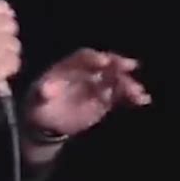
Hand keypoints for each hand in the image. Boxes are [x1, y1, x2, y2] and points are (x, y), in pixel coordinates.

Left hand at [23, 48, 151, 137]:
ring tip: (138, 92)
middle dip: (117, 64)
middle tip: (130, 66)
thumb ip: (43, 92)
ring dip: (128, 84)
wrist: (47, 122)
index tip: (104, 61)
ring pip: (116, 81)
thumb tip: (46, 90)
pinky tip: (142, 101)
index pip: (83, 57)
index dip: (94, 58)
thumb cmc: (40, 104)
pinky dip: (131, 98)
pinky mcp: (105, 100)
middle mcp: (86, 73)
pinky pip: (120, 97)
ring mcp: (97, 86)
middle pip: (104, 65)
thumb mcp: (37, 99)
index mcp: (69, 67)